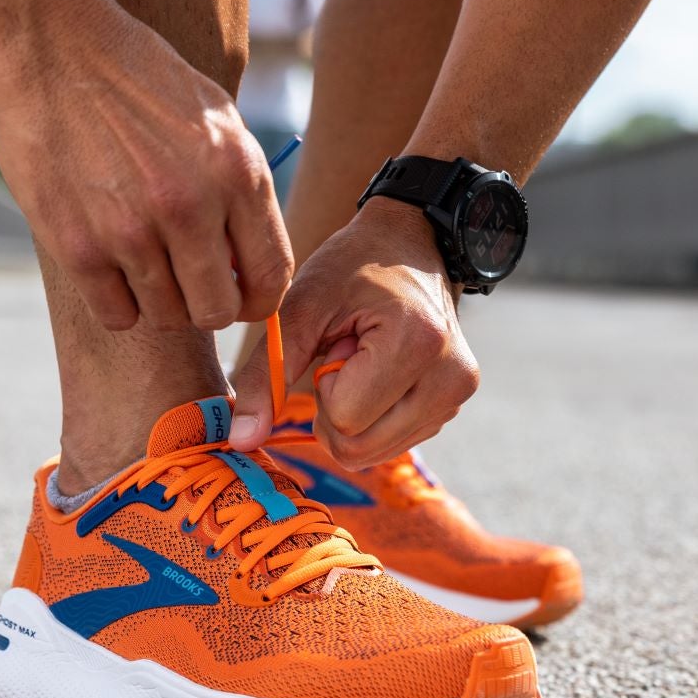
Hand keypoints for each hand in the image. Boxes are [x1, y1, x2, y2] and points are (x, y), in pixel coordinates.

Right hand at [0, 4, 291, 332]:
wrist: (50, 48)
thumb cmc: (136, 80)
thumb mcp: (214, 118)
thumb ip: (240, 190)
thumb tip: (248, 266)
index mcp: (236, 172)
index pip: (271, 276)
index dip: (259, 301)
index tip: (241, 298)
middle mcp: (190, 206)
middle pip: (216, 309)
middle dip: (207, 304)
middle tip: (187, 282)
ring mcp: (131, 231)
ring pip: (166, 316)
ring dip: (158, 298)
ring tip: (141, 256)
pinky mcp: (78, 247)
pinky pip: (116, 315)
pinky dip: (116, 301)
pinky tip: (109, 262)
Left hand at [229, 199, 480, 466]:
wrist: (410, 243)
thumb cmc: (352, 268)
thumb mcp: (301, 309)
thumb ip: (266, 374)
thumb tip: (240, 440)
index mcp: (417, 342)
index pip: (344, 417)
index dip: (323, 386)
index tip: (337, 344)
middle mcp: (450, 377)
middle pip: (358, 446)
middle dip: (334, 411)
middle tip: (346, 357)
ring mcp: (457, 395)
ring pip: (373, 453)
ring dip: (352, 417)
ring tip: (364, 362)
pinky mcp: (454, 405)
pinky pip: (392, 444)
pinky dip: (372, 419)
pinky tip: (380, 374)